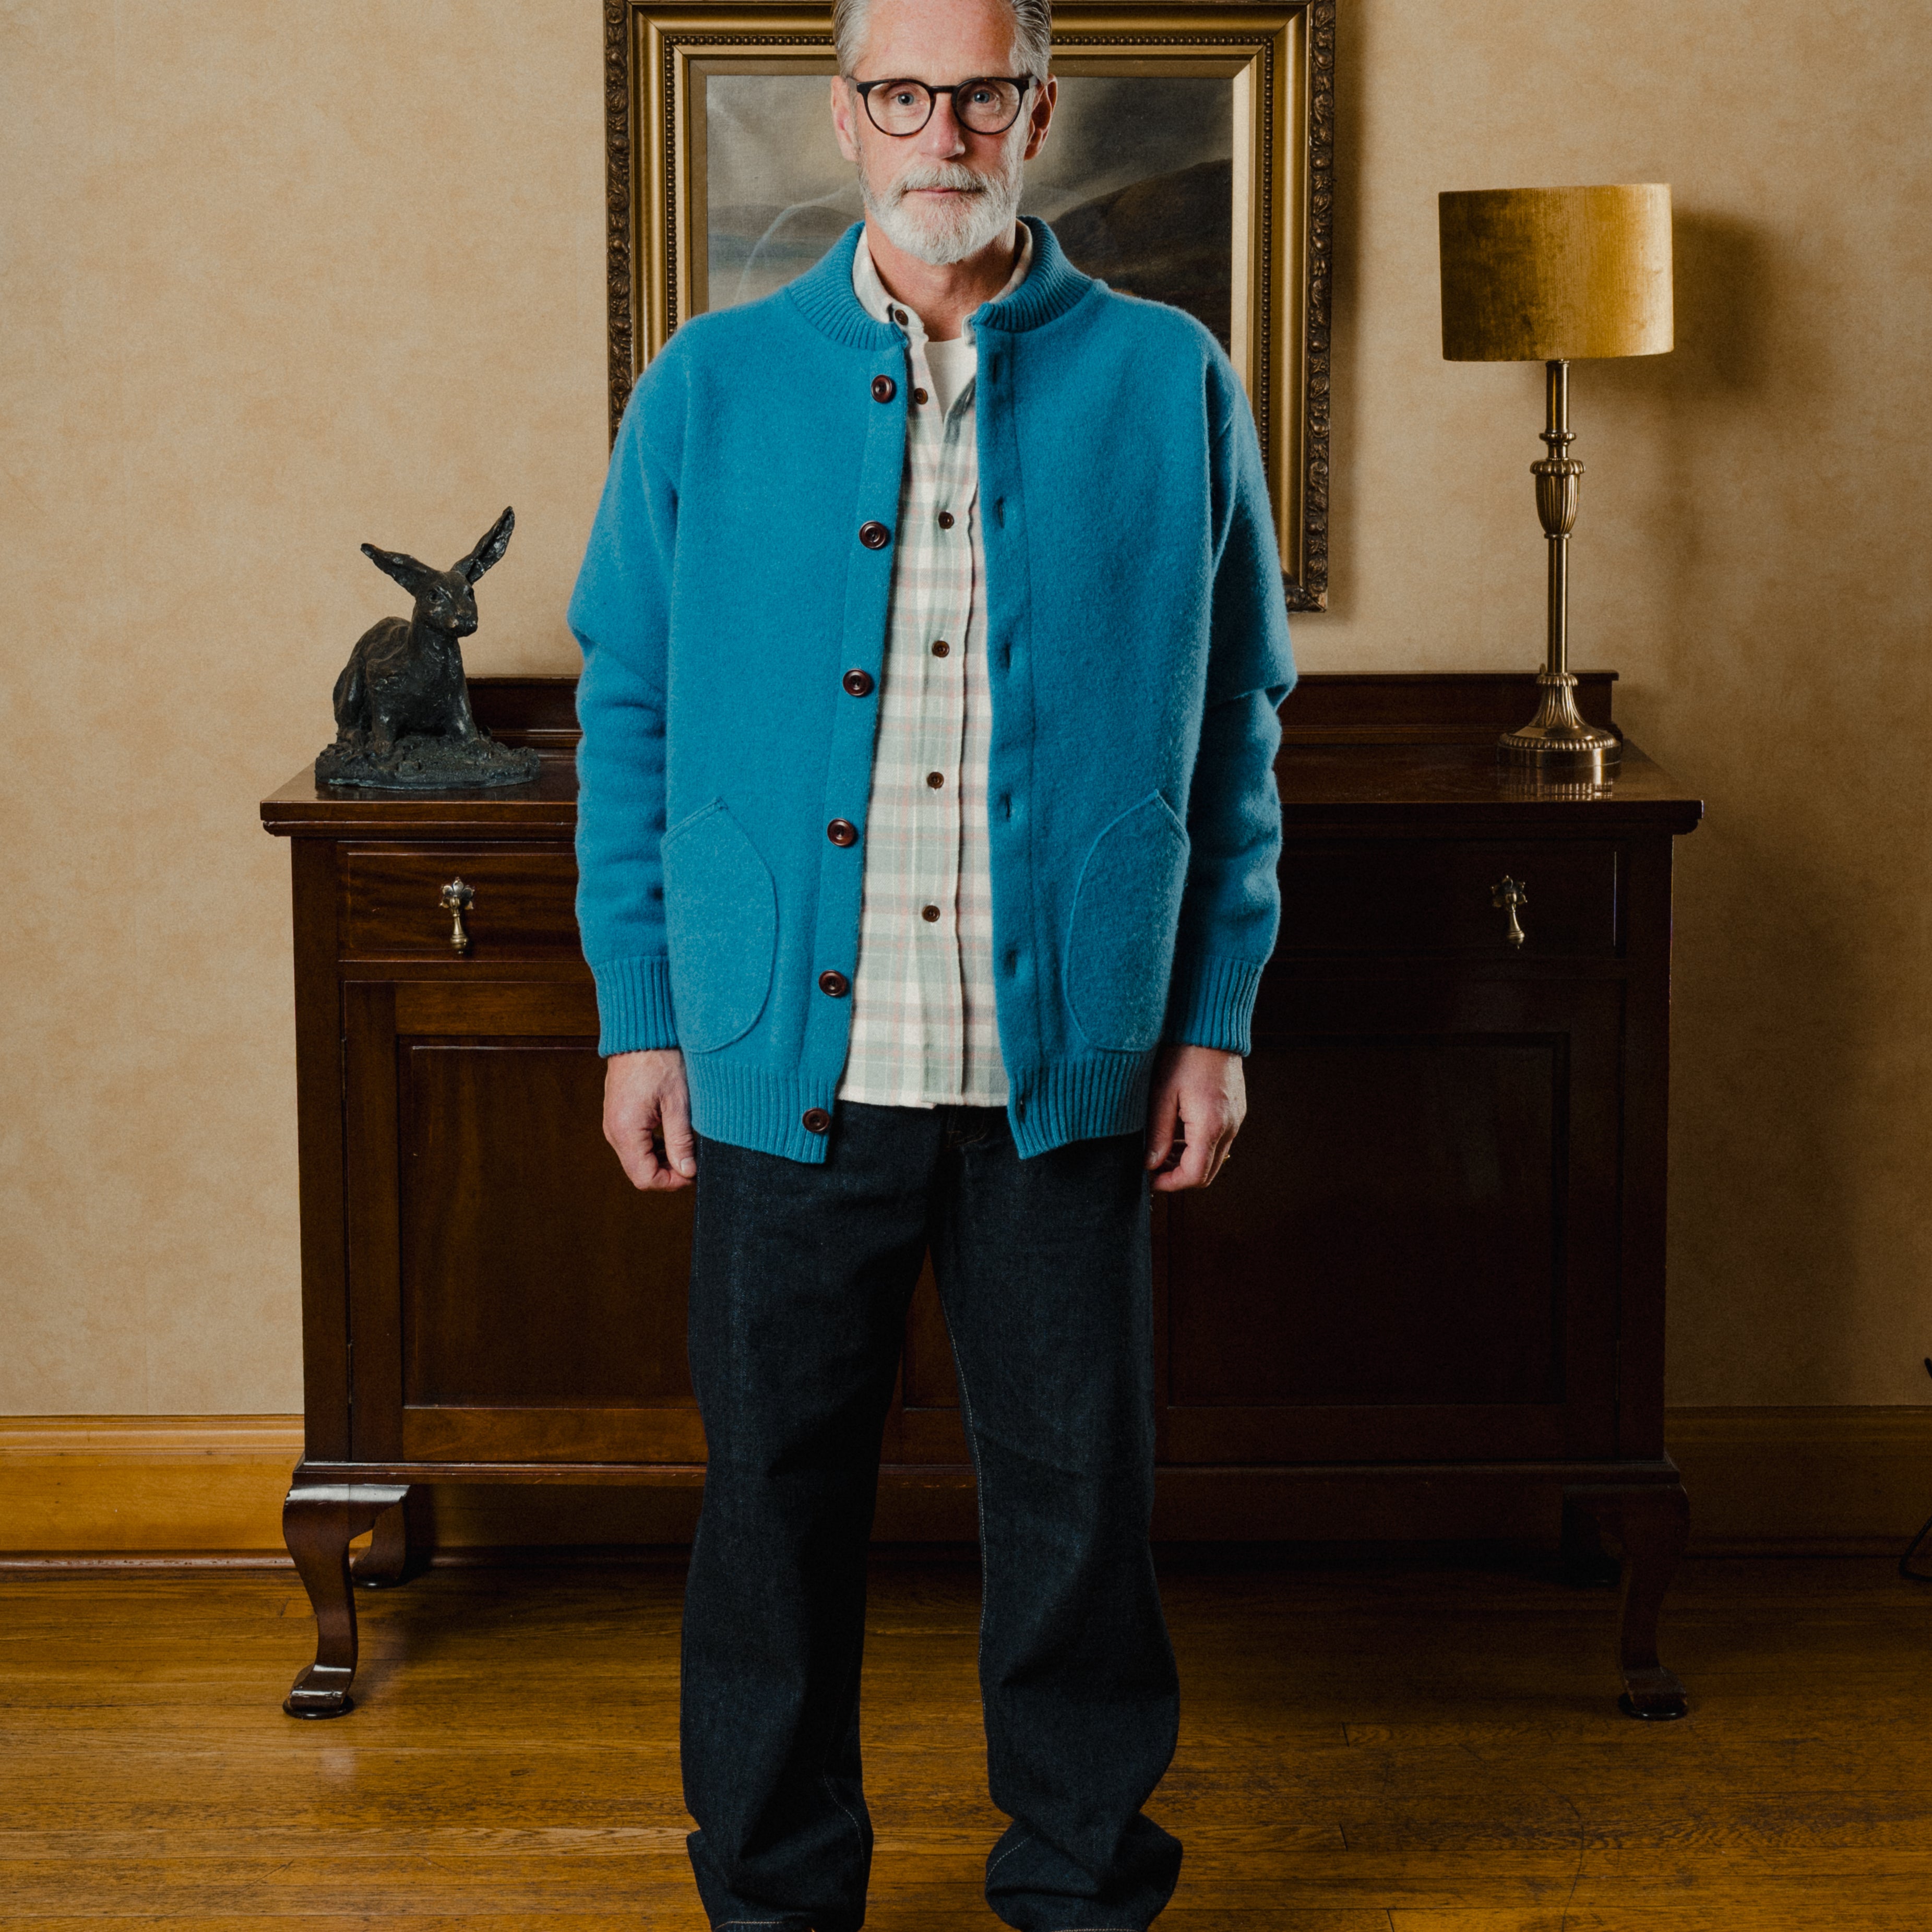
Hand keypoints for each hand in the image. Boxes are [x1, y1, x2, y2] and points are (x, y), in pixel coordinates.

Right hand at [603, 1047, 696, 1190]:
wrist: (640, 1031)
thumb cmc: (660, 1060)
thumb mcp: (678, 1102)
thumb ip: (681, 1141)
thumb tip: (687, 1171)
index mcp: (626, 1131)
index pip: (645, 1178)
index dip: (672, 1182)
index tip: (694, 1172)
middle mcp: (613, 1131)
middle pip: (639, 1172)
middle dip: (668, 1172)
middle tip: (693, 1160)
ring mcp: (613, 1123)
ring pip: (637, 1159)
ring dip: (662, 1159)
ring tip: (686, 1146)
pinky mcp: (618, 1115)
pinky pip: (634, 1143)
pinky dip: (654, 1146)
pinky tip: (673, 1134)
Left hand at [1144, 1043, 1244, 1191]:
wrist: (1211, 1028)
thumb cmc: (1184, 1055)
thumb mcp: (1162, 1094)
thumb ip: (1158, 1134)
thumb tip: (1150, 1164)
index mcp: (1210, 1126)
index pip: (1195, 1175)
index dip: (1171, 1183)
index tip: (1151, 1179)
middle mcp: (1229, 1127)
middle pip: (1207, 1173)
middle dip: (1179, 1176)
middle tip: (1154, 1167)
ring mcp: (1236, 1120)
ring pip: (1213, 1158)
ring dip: (1188, 1161)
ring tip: (1161, 1148)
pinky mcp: (1236, 1111)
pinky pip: (1219, 1140)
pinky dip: (1198, 1145)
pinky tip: (1178, 1131)